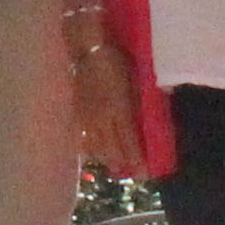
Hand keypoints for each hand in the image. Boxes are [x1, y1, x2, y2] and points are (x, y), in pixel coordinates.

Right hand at [67, 34, 145, 174]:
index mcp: (120, 110)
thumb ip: (138, 100)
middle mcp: (103, 119)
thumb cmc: (115, 59)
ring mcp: (87, 117)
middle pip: (112, 148)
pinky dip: (88, 147)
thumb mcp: (134, 78)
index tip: (143, 171)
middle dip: (122, 163)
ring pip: (96, 145)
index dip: (136, 158)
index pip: (129, 141)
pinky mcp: (77, 112)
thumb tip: (146, 118)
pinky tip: (91, 153)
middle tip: (131, 174)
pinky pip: (81, 135)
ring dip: (106, 158)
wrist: (87, 50)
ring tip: (114, 167)